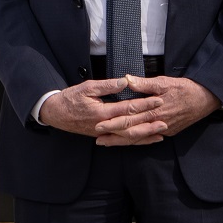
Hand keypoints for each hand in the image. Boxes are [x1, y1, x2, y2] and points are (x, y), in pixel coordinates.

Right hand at [37, 77, 167, 145]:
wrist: (56, 114)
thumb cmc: (71, 98)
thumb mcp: (87, 87)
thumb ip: (107, 85)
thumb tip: (125, 81)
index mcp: (102, 112)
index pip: (127, 108)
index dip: (144, 104)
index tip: (158, 99)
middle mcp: (105, 126)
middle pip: (131, 126)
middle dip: (149, 122)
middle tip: (166, 118)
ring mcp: (104, 134)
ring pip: (128, 138)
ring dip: (146, 135)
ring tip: (162, 133)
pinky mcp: (103, 137)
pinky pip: (122, 141)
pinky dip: (136, 141)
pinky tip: (147, 139)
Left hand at [97, 74, 219, 145]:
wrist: (205, 99)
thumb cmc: (184, 88)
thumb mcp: (164, 82)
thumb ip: (144, 84)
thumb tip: (127, 80)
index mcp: (154, 110)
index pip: (129, 119)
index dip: (113, 123)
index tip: (98, 125)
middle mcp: (157, 123)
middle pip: (131, 132)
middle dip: (114, 136)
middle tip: (97, 139)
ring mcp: (164, 129)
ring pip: (139, 138)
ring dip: (123, 141)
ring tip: (108, 143)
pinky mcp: (169, 131)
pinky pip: (150, 139)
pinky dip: (138, 141)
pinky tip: (129, 142)